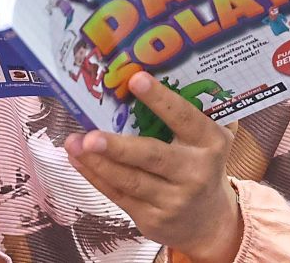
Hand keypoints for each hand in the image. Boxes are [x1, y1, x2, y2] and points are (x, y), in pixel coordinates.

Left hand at [66, 72, 241, 262]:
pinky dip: (95, 175)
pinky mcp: (151, 218)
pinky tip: (78, 159)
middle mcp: (193, 172)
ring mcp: (172, 199)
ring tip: (74, 143)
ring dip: (98, 162)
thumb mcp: (215, 137)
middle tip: (90, 135)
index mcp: (210, 143)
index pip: (185, 118)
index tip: (136, 79)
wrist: (209, 221)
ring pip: (130, 180)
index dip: (161, 100)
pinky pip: (118, 195)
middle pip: (153, 157)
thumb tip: (170, 69)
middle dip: (119, 147)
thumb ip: (202, 109)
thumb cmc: (206, 163)